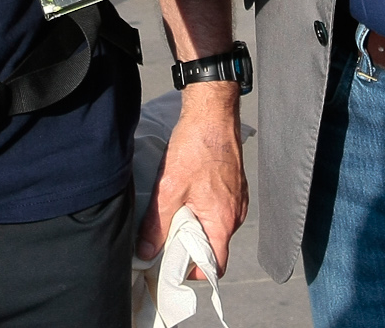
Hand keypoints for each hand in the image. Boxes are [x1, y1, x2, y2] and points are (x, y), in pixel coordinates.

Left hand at [137, 89, 246, 277]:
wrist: (212, 113)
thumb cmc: (196, 147)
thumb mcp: (169, 189)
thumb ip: (157, 225)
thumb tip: (147, 251)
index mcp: (223, 220)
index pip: (216, 265)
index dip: (194, 271)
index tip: (173, 266)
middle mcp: (235, 213)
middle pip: (213, 246)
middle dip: (189, 247)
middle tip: (164, 239)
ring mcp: (236, 199)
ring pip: (214, 226)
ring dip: (194, 226)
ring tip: (172, 213)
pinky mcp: (232, 186)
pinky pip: (218, 209)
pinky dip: (201, 210)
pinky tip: (184, 196)